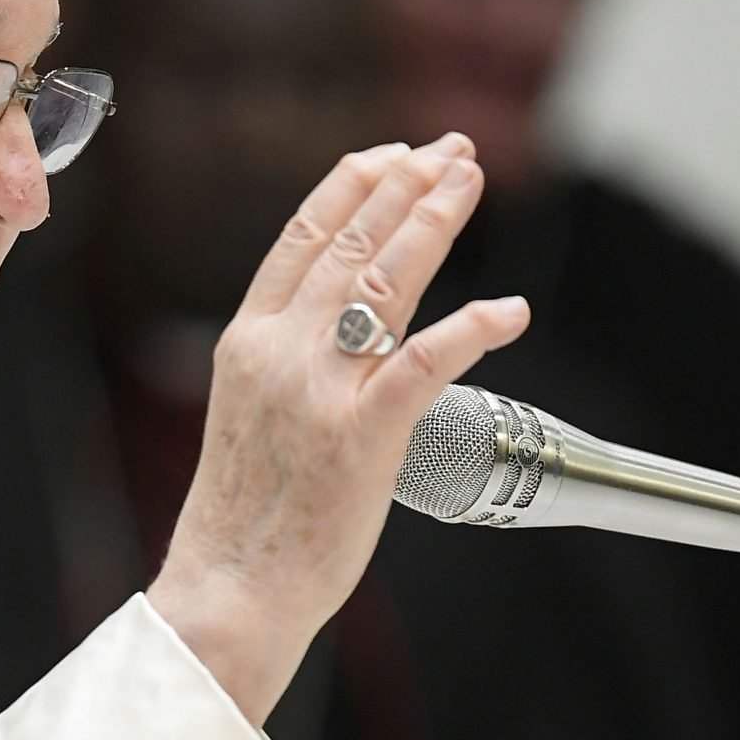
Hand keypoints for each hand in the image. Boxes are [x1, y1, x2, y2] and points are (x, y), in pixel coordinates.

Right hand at [148, 135, 528, 720]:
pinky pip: (425, 363)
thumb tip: (341, 328)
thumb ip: (287, 363)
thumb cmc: (247, 519)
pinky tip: (509, 310)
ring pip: (385, 282)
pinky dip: (472, 328)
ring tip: (470, 185)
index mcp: (246, 343)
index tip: (391, 155)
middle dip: (407, 186)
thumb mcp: (248, 416)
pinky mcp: (361, 436)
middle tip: (452, 152)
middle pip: (351, 243)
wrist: (230, 587)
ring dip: (435, 225)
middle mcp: (279, 351)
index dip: (350, 186)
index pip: (301, 239)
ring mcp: (319, 390)